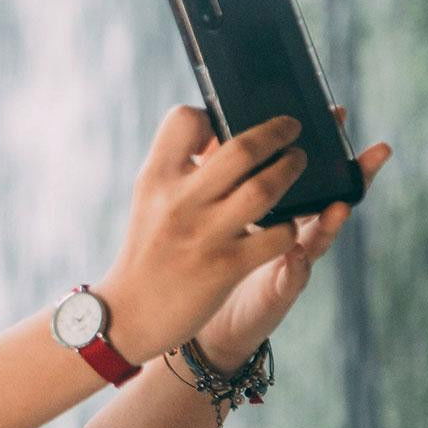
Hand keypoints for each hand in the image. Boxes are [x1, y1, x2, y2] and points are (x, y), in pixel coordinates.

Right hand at [96, 106, 308, 363]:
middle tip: (293, 130)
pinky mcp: (226, 267)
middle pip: (242, 148)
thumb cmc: (147, 249)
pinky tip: (287, 225)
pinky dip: (290, 226)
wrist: (129, 312)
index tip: (223, 126)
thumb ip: (178, 168)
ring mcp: (204, 234)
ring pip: (267, 187)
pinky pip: (277, 235)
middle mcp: (178, 201)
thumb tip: (216, 132)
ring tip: (298, 164)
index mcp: (156, 178)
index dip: (209, 115)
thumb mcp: (150, 200)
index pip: (185, 119)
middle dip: (278, 132)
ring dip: (293, 170)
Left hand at [195, 107, 392, 371]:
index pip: (299, 175)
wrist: (180, 313)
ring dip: (329, 220)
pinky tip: (296, 256)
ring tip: (339, 203)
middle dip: (343, 173)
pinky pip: (290, 278)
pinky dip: (295, 267)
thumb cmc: (196, 257)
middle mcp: (288, 231)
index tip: (330, 118)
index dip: (315, 149)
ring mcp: (285, 261)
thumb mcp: (209, 213)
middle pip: (324, 198)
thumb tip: (212, 135)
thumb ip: (220, 181)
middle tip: (357, 149)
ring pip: (317, 236)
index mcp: (271, 208)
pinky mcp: (274, 292)